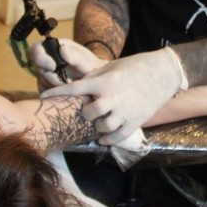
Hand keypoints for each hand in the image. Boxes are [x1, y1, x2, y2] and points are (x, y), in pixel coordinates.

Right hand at [30, 37, 107, 89]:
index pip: (36, 49)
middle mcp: (46, 59)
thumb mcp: (86, 63)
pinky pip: (44, 92)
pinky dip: (54, 95)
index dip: (41, 58)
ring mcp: (44, 73)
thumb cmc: (92, 69)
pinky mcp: (45, 86)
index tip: (53, 67)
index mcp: (55, 47)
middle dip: (51, 77)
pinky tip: (67, 93)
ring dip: (54, 87)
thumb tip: (62, 48)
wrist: (96, 82)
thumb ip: (75, 57)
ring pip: (41, 81)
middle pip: (38, 68)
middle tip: (67, 82)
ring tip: (71, 86)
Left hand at [42, 47, 184, 143]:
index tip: (42, 98)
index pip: (74, 89)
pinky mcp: (136, 121)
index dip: (56, 93)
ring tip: (98, 122)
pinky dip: (107, 139)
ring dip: (97, 126)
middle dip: (85, 113)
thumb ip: (94, 78)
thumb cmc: (136, 66)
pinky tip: (103, 137)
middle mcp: (113, 98)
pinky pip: (117, 136)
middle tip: (87, 111)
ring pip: (102, 127)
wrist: (164, 72)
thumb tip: (77, 87)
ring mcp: (125, 111)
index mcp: (105, 82)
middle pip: (88, 113)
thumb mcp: (112, 67)